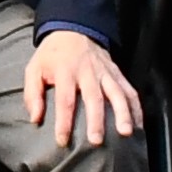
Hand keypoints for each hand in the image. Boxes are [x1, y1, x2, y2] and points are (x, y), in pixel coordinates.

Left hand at [25, 27, 140, 149]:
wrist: (73, 30)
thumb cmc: (52, 56)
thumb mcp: (34, 69)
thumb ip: (32, 94)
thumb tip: (35, 119)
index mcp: (65, 71)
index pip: (65, 100)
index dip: (64, 122)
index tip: (63, 141)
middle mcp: (88, 71)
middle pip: (94, 98)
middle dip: (96, 120)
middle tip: (96, 141)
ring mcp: (105, 72)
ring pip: (117, 93)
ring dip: (122, 114)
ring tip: (125, 133)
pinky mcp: (117, 73)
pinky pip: (129, 90)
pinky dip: (136, 107)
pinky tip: (138, 125)